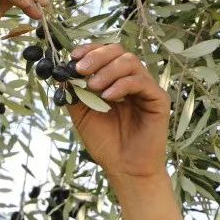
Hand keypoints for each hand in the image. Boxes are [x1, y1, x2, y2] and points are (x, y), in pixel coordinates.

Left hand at [66, 43, 172, 180]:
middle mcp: (131, 80)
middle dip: (97, 56)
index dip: (90, 50)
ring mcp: (146, 88)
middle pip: (118, 51)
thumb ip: (74, 93)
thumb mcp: (82, 115)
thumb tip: (61, 72)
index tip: (73, 56)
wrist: (124, 169)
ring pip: (130, 62)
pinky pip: (141, 81)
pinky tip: (109, 96)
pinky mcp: (159, 99)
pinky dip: (122, 84)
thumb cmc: (106, 143)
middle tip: (81, 69)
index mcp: (114, 80)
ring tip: (93, 87)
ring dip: (107, 70)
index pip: (105, 54)